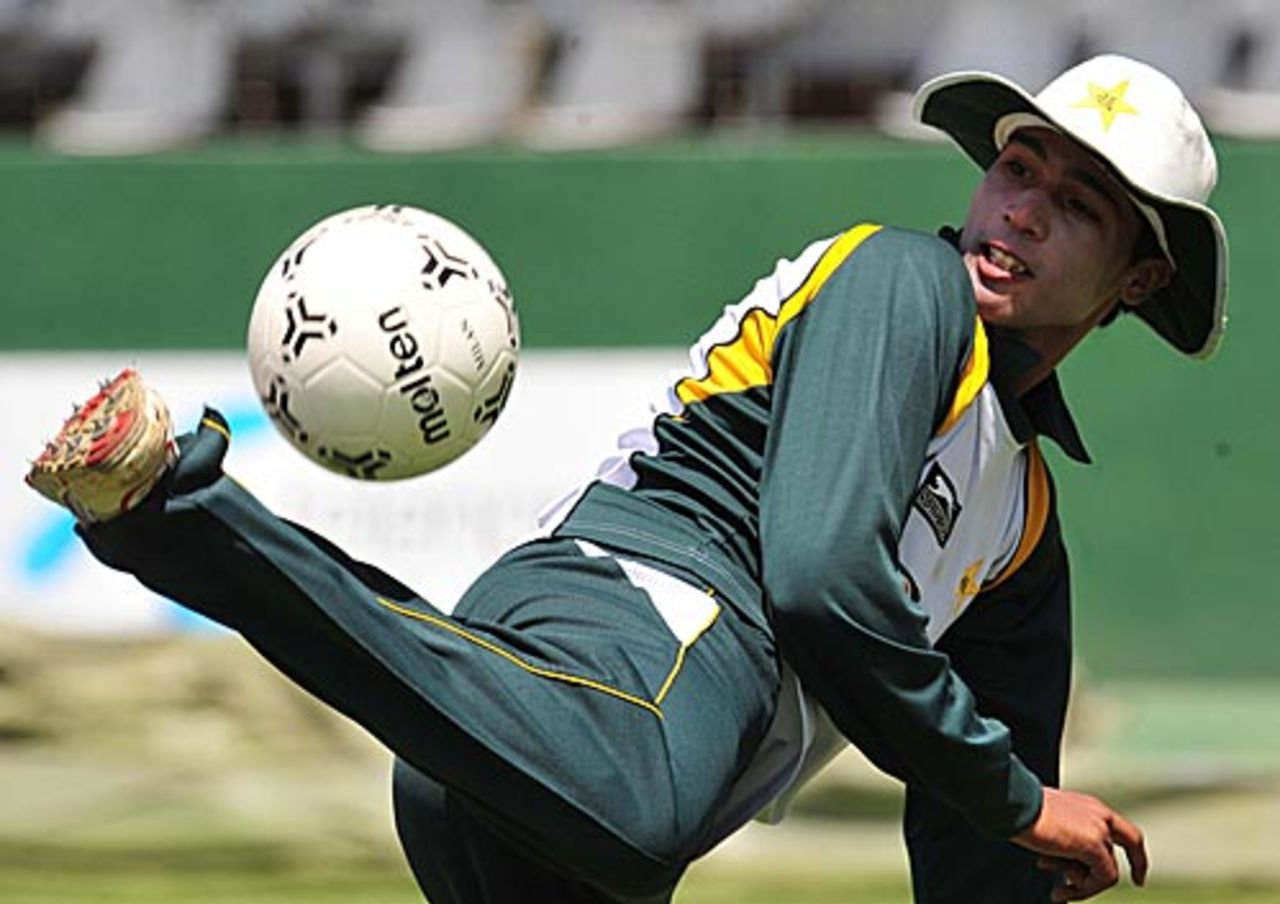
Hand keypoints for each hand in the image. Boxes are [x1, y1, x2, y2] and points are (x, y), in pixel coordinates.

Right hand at [1011, 787, 1148, 901]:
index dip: (1134, 853)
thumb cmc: (1020, 811)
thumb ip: (1066, 843)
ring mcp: (1099, 829)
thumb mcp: (1049, 826)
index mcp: (1089, 807)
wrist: (1014, 802)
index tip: (1137, 874)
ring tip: (1058, 891)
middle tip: (1121, 885)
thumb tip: (1068, 868)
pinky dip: (1083, 890)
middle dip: (1123, 871)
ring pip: (1108, 870)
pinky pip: (1103, 878)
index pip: (1123, 830)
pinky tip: (1059, 891)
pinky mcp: (1093, 844)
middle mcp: (1099, 815)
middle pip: (1126, 848)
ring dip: (1083, 887)